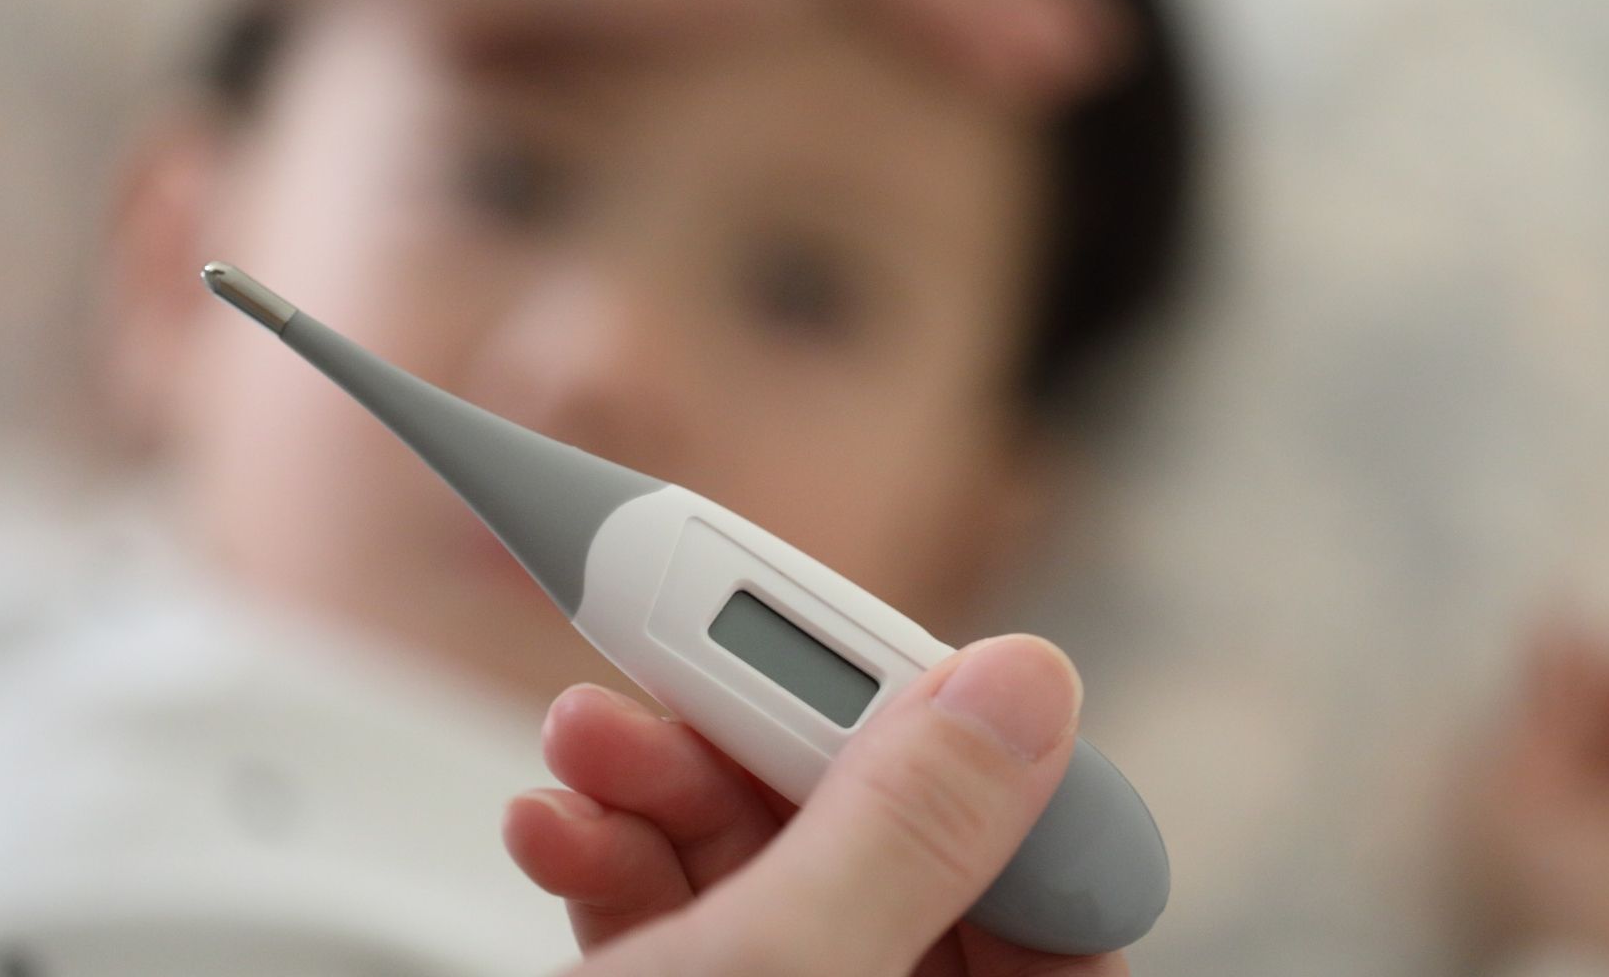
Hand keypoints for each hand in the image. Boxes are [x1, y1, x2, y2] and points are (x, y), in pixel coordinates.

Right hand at [503, 634, 1125, 975]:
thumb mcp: (786, 967)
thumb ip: (909, 828)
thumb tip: (1021, 681)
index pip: (1055, 886)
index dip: (986, 758)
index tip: (902, 663)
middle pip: (881, 841)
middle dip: (761, 742)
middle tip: (679, 661)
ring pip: (767, 861)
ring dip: (659, 781)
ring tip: (579, 739)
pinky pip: (681, 910)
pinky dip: (613, 854)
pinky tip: (553, 821)